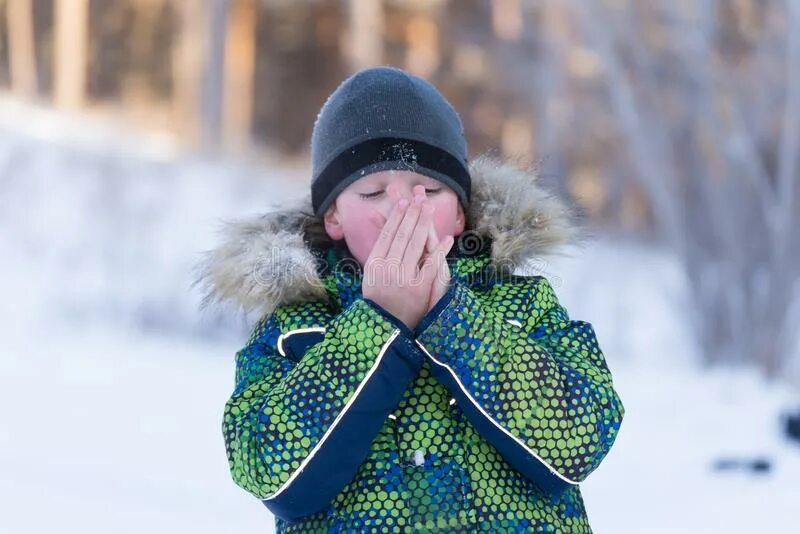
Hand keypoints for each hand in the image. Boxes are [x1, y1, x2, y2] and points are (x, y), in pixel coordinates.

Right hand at [362, 187, 451, 329]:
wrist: (386, 327)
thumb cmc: (379, 298)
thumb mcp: (371, 274)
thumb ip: (377, 250)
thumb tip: (378, 222)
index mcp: (374, 264)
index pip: (387, 234)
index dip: (396, 217)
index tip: (404, 202)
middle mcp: (387, 268)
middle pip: (402, 235)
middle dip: (412, 215)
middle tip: (420, 199)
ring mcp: (404, 278)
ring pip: (415, 245)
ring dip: (424, 224)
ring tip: (429, 209)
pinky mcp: (419, 288)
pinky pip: (431, 265)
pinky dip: (440, 251)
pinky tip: (447, 239)